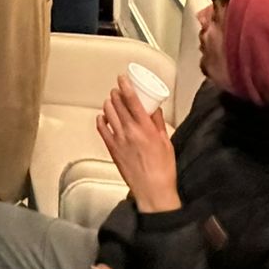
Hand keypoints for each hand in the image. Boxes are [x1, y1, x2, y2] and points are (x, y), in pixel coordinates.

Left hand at [97, 76, 180, 213]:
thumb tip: (154, 108)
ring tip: (113, 101)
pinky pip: (101, 129)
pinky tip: (104, 117)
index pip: (132, 100)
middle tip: (119, 90)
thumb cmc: (163, 169)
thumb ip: (158, 122)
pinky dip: (102, 119)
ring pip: (108, 113)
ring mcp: (118, 139)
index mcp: (145, 128)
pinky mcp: (112, 149)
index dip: (125, 85)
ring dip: (109, 103)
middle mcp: (130, 131)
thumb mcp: (166, 141)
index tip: (123, 78)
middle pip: (117, 103)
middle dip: (117, 93)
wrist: (153, 190)